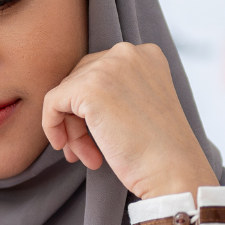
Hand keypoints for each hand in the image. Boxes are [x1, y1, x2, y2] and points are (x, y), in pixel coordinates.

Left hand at [40, 42, 218, 200]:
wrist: (173, 171)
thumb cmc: (159, 150)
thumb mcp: (141, 104)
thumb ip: (114, 90)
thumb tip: (67, 97)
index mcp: (146, 54)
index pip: (98, 71)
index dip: (90, 107)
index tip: (96, 137)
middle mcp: (128, 52)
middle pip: (80, 80)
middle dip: (77, 118)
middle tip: (83, 151)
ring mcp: (109, 67)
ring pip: (66, 93)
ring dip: (70, 128)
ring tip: (83, 156)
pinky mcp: (89, 87)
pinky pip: (51, 102)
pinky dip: (52, 126)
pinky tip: (66, 148)